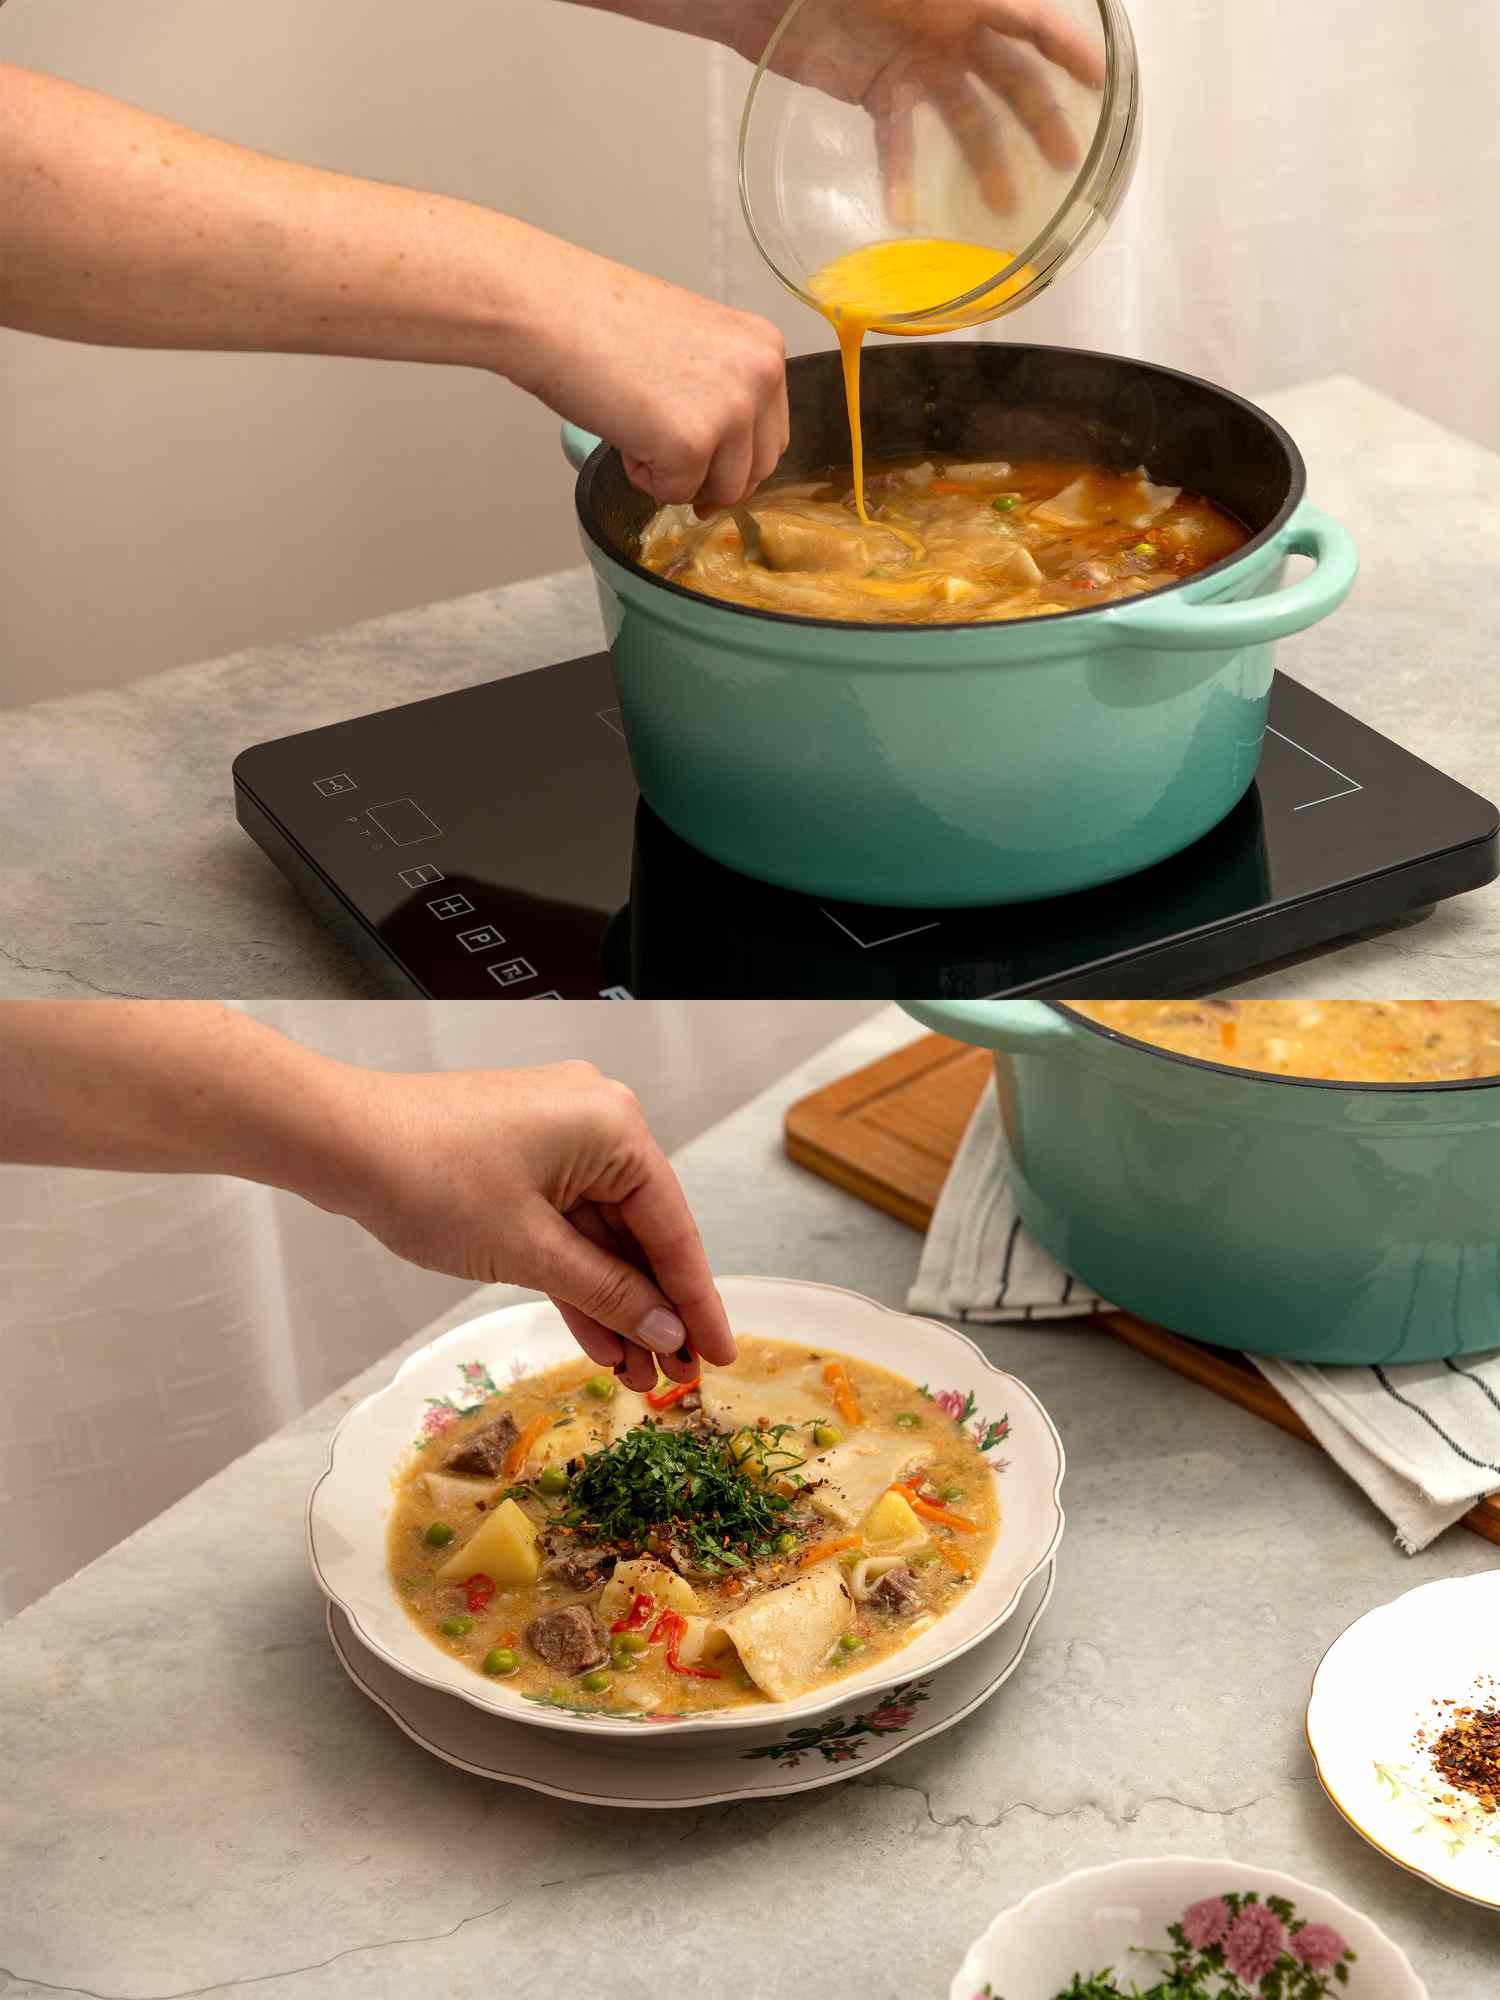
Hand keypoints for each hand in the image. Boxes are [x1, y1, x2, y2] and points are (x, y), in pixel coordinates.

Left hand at [330, 1059, 736, 1391]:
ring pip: (602, 1237)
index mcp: (614, 1127)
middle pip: (641, 1233)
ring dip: (616, 1304)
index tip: (719, 1355)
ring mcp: (557, 1140)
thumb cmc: (431, 1178)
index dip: (697, 1301)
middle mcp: (596, 1123)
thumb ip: (607, 1292)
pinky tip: (600, 1340)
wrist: (341, 1142)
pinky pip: (565, 1226)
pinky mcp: (523, 1159)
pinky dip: (577, 1279)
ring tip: (637, 1375)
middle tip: (677, 1379)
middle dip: (654, 1311)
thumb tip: (666, 1329)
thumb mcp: (529, 1250)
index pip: (673, 1228)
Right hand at [503, 233, 788, 507]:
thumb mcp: (693, 346)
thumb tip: (729, 458)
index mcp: (764, 348)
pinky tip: (624, 432)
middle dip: (715, 480)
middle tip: (672, 467)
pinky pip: (677, 493)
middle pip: (759, 469)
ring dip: (679, 479)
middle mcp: (761, 376)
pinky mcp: (692, 444)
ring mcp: (731, 410)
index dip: (737, 460)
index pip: (773, 433)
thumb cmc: (605, 322)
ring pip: (724, 490)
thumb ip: (723, 391)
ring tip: (639, 432)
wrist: (553, 310)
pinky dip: (646, 478)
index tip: (708, 467)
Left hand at [723, 0, 1106, 223]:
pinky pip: (900, 141)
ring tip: (1003, 206)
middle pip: (1009, 79)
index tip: (1099, 82)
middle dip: (1040, 119)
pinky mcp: (880, 94)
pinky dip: (903, 175)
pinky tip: (907, 213)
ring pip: (966, 119)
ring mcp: (918, 65)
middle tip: (1066, 163)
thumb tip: (995, 6)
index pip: (1028, 22)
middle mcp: (950, 31)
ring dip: (986, 162)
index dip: (1066, 48)